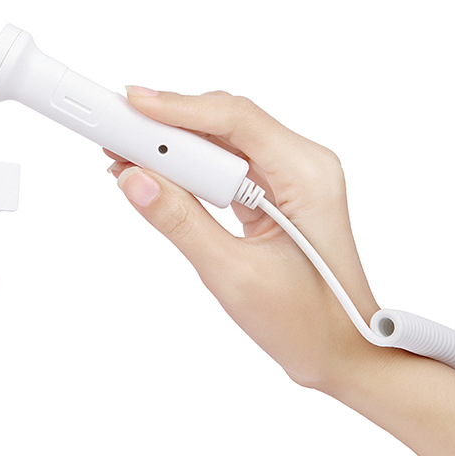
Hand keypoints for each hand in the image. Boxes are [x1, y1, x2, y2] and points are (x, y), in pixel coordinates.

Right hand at [106, 89, 393, 390]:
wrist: (340, 351)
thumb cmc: (305, 322)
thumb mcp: (232, 274)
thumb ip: (180, 222)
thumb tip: (134, 180)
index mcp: (307, 175)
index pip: (235, 119)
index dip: (178, 107)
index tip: (130, 104)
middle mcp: (302, 164)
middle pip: (224, 123)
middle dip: (167, 126)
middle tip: (114, 130)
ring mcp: (288, 176)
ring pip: (220, 141)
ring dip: (172, 148)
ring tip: (124, 153)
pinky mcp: (273, 191)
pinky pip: (223, 164)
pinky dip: (186, 169)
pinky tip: (154, 175)